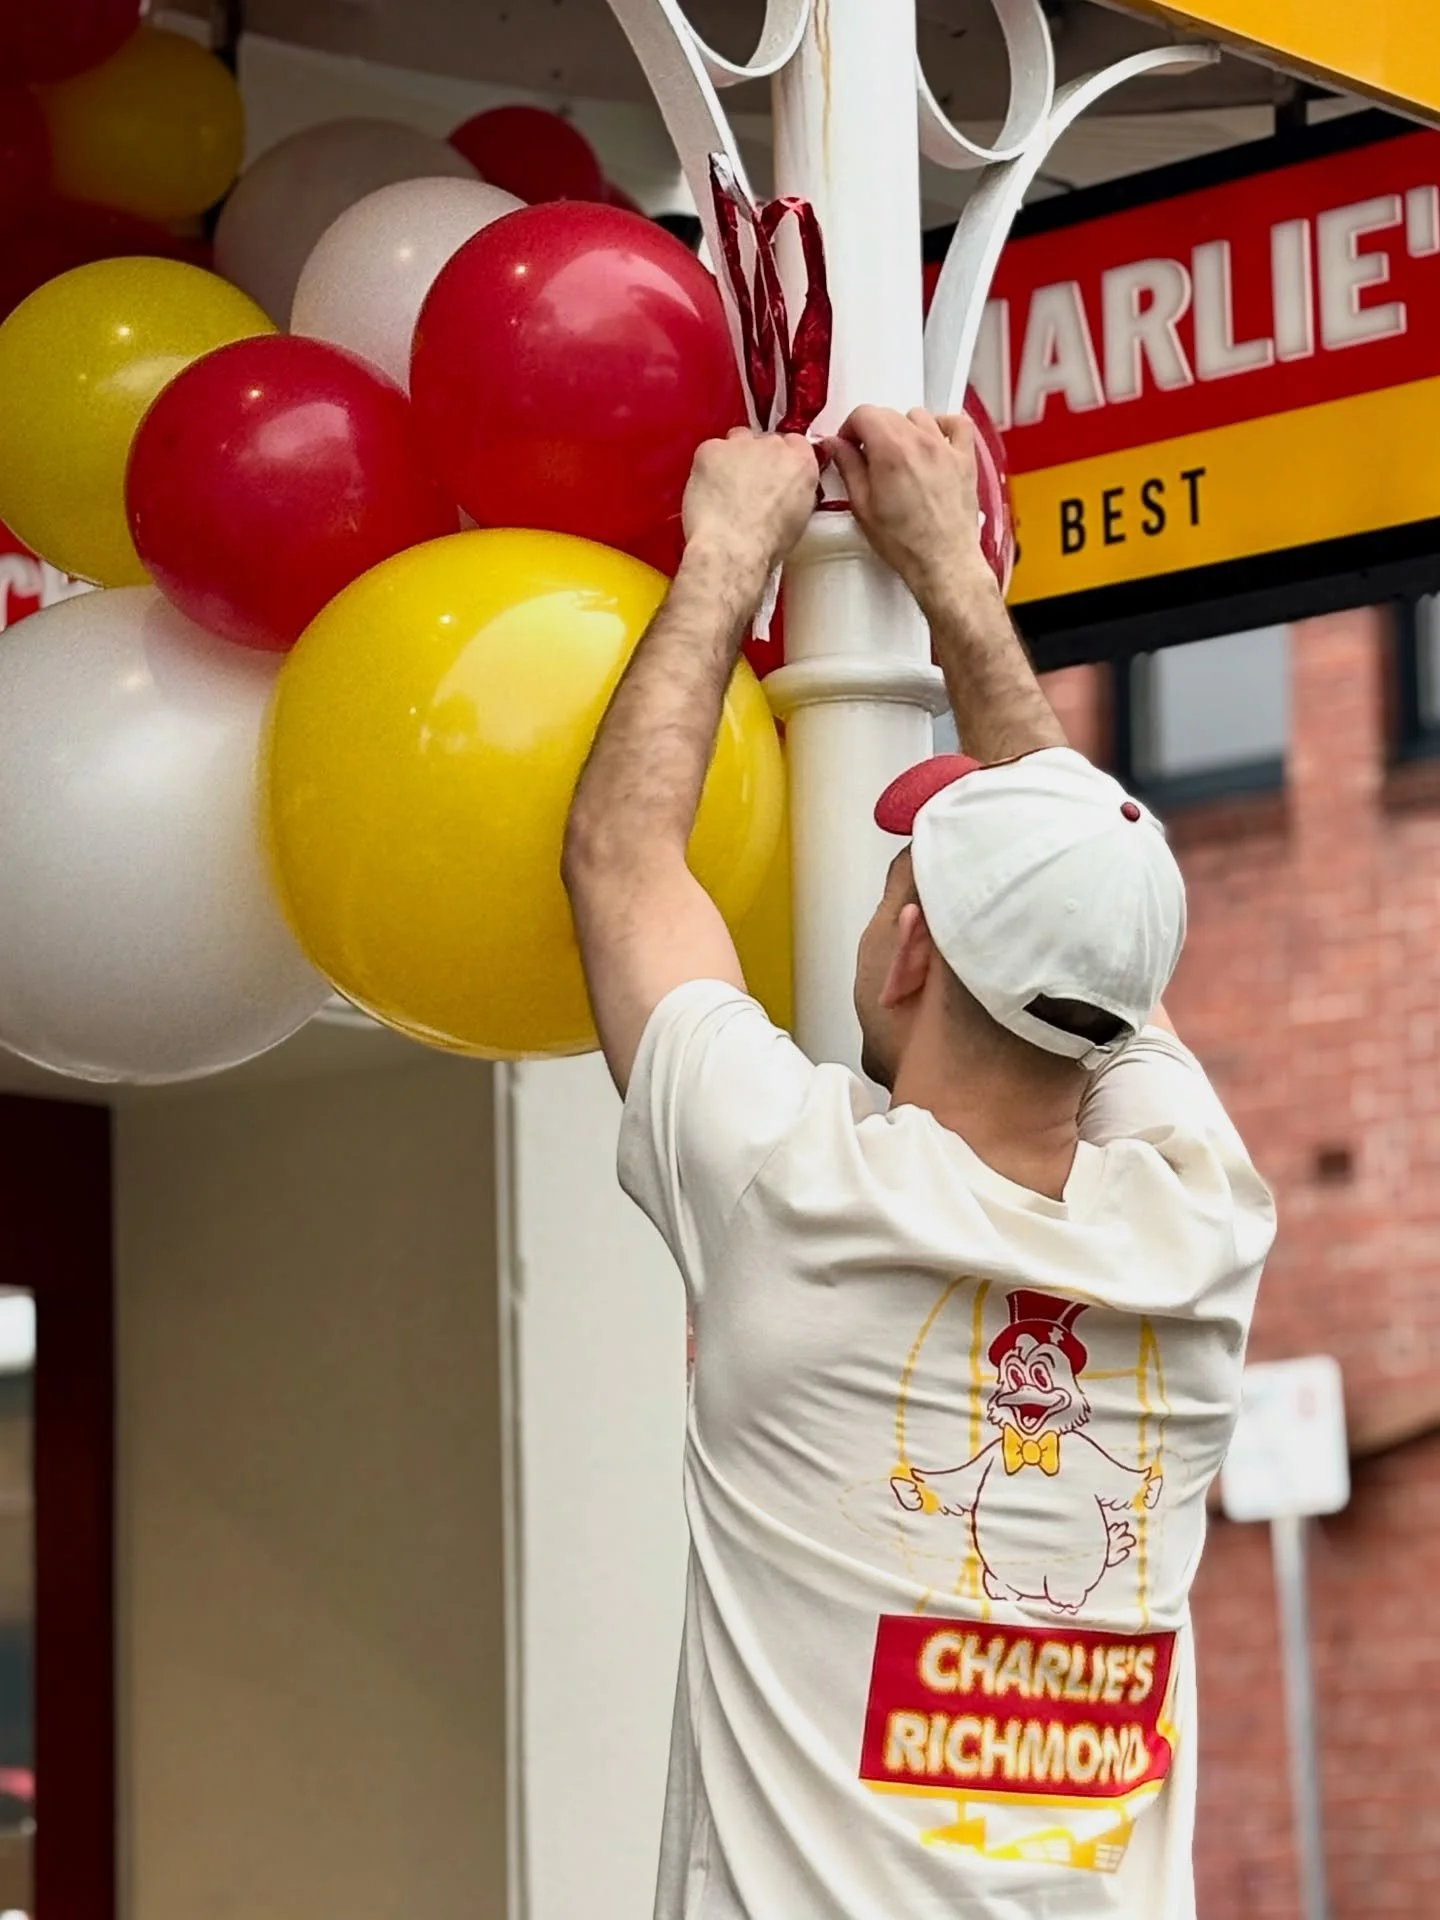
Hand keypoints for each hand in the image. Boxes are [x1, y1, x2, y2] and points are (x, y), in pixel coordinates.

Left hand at [681, 428, 819, 584]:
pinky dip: (707, 468)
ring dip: (732, 458)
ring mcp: (740, 444)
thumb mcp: (799, 518)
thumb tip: (785, 489)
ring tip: (723, 488)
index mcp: (801, 462)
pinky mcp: (711, 449)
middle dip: (756, 459)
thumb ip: (795, 491)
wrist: (733, 547)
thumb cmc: (768, 544)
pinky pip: (709, 451)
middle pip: (763, 441)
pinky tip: (706, 491)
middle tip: (746, 486)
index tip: (773, 476)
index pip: (795, 444)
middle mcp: (774, 445)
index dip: (781, 461)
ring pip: (735, 441)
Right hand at [827, 406, 987, 601]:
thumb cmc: (905, 542)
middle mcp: (920, 441)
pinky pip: (956, 424)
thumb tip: (836, 445)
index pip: (863, 414)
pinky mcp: (965, 459)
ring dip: (904, 428)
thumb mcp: (863, 506)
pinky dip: (942, 425)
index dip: (850, 428)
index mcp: (890, 450)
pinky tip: (933, 440)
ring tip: (899, 453)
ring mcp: (946, 447)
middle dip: (873, 430)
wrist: (943, 562)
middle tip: (867, 456)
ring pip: (918, 416)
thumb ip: (848, 467)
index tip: (848, 445)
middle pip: (889, 413)